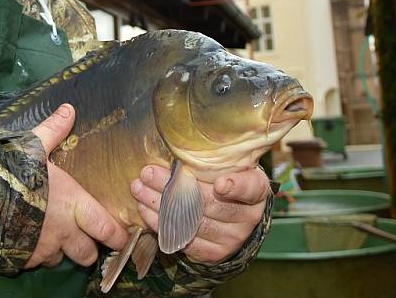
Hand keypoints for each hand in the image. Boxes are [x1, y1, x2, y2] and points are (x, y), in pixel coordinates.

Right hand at [26, 104, 129, 267]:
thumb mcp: (34, 146)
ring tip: (56, 237)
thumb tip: (69, 109)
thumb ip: (54, 130)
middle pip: (88, 254)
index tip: (120, 233)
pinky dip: (38, 254)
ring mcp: (42, 249)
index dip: (117, 234)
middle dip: (90, 248)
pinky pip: (36, 262)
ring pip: (62, 260)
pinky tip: (30, 238)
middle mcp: (63, 232)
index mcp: (74, 204)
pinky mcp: (22, 259)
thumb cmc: (12, 172)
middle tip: (87, 237)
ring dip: (62, 251)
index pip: (107, 228)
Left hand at [130, 165, 268, 264]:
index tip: (219, 184)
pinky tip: (145, 210)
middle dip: (174, 187)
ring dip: (160, 205)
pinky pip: (184, 240)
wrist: (234, 215)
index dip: (235, 186)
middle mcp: (248, 216)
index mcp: (256, 188)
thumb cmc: (224, 178)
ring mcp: (233, 238)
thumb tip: (175, 142)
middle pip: (209, 203)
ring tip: (139, 189)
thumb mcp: (226, 164)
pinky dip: (161, 224)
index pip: (249, 187)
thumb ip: (210, 159)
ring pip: (192, 223)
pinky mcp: (215, 253)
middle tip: (148, 172)